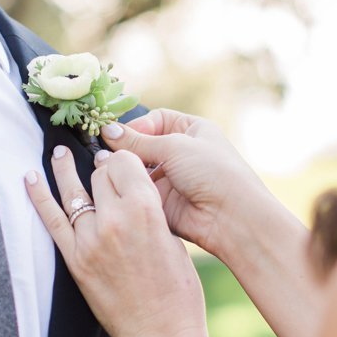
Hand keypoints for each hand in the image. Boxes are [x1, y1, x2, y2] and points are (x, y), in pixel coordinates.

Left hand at [25, 144, 206, 336]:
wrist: (160, 332)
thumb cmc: (177, 290)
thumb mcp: (172, 238)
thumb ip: (150, 209)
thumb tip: (133, 189)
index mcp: (146, 209)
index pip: (124, 164)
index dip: (124, 162)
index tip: (123, 165)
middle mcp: (115, 218)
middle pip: (100, 175)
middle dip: (104, 172)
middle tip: (104, 173)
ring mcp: (91, 239)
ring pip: (76, 191)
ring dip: (66, 169)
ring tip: (59, 153)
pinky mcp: (75, 259)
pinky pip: (51, 219)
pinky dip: (39, 196)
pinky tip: (30, 178)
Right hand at [97, 110, 262, 263]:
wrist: (231, 217)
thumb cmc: (213, 172)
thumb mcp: (175, 147)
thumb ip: (138, 141)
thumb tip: (107, 131)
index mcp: (191, 130)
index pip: (155, 120)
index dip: (136, 127)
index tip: (115, 135)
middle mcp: (181, 153)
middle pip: (144, 146)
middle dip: (126, 151)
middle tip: (105, 155)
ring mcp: (173, 178)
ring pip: (139, 170)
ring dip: (126, 171)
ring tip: (109, 172)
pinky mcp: (164, 202)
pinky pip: (140, 192)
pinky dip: (129, 190)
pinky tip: (118, 189)